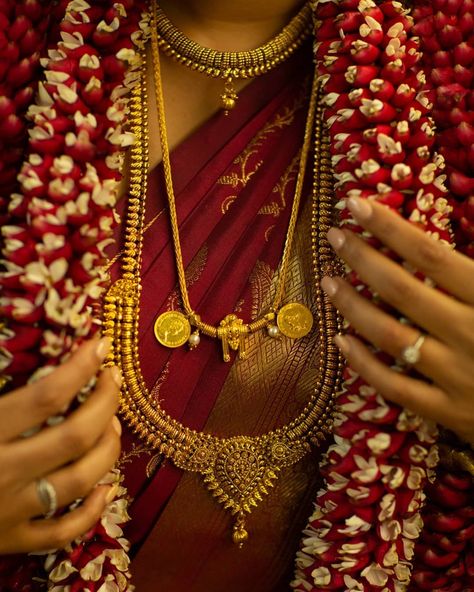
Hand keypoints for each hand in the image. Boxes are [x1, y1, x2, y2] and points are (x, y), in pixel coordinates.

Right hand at [0, 337, 121, 553]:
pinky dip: (93, 511)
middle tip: (113, 380)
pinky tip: (107, 487)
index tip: (101, 346)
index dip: (80, 368)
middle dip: (106, 402)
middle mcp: (1, 473)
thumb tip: (10, 344)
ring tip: (114, 423)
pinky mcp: (10, 541)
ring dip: (108, 448)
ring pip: (79, 480)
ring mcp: (9, 512)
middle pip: (74, 436)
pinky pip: (62, 532)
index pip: (46, 397)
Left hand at [321, 197, 473, 443]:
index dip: (389, 227)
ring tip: (328, 281)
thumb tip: (457, 211)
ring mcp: (458, 377)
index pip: (430, 255)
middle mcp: (471, 334)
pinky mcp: (449, 412)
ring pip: (391, 336)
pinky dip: (363, 364)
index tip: (355, 204)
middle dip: (362, 258)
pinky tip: (340, 341)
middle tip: (334, 236)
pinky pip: (395, 387)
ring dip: (353, 306)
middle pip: (402, 290)